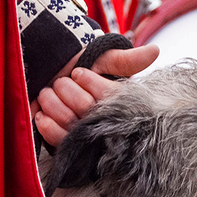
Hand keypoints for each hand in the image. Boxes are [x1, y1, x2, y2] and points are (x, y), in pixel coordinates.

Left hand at [33, 43, 159, 146]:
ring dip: (53, 104)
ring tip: (46, 92)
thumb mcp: (104, 59)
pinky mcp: (68, 146)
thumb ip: (127, 60)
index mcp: (118, 103)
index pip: (110, 97)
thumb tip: (155, 51)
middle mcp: (105, 121)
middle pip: (88, 109)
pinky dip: (48, 126)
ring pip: (72, 123)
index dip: (92, 84)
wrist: (48, 71)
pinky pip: (60, 141)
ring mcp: (86, 135)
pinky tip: (41, 114)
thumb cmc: (79, 64)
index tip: (78, 72)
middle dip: (68, 91)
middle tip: (60, 81)